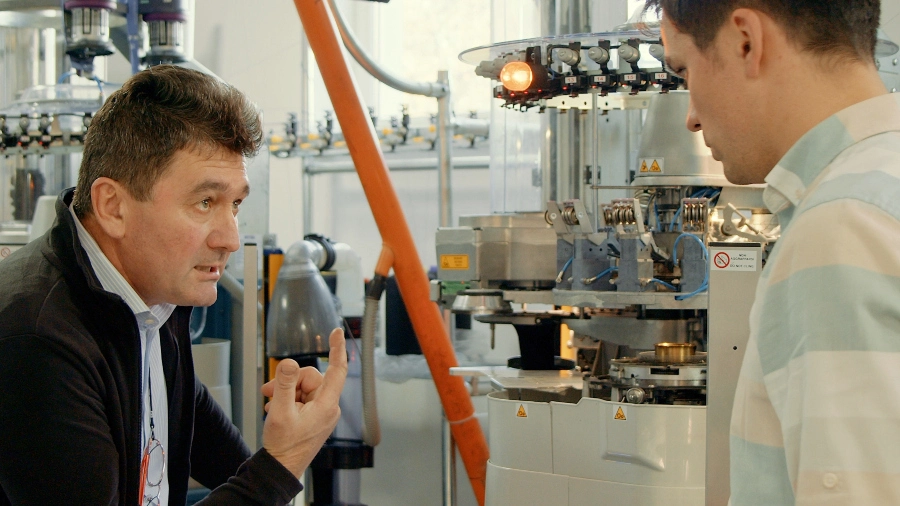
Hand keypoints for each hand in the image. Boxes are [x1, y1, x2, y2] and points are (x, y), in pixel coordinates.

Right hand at [260, 327, 346, 477]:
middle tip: (268, 391)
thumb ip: (284, 384)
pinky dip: (287, 400)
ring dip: (285, 392)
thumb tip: (288, 362)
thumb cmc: (284, 445)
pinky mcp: (314, 417)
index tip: (337, 331)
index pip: (337, 369)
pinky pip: (302, 398)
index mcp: (326, 404)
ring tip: (270, 405)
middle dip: (288, 380)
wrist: (281, 468)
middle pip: (310, 377)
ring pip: (302, 387)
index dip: (337, 349)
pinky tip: (275, 410)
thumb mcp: (279, 411)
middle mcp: (328, 407)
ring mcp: (321, 412)